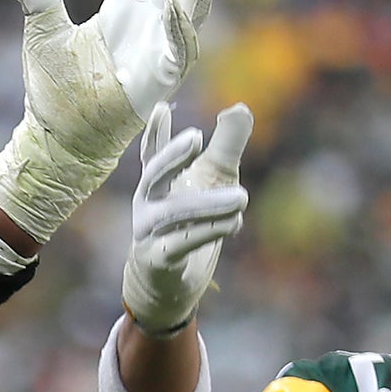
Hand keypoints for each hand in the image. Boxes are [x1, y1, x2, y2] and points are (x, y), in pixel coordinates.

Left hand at [0, 0, 218, 251]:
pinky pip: (178, 51)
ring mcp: (156, 52)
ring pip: (188, 9)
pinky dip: (177, 27)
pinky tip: (174, 0)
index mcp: (121, 12)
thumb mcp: (42, 30)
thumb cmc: (53, 90)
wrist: (56, 137)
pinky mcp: (158, 81)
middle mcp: (145, 27)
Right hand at [121, 99, 253, 332]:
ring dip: (208, 205)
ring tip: (243, 197)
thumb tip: (239, 107)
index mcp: (156, 183)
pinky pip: (182, 244)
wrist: (166, 284)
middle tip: (196, 138)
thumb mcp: (212, 180)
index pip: (152, 154)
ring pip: (175, 213)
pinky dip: (209, 232)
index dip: (155, 132)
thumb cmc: (188, 225)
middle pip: (153, 176)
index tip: (160, 107)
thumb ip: (226, 146)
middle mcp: (147, 204)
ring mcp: (148, 232)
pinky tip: (234, 223)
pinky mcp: (158, 259)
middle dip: (172, 157)